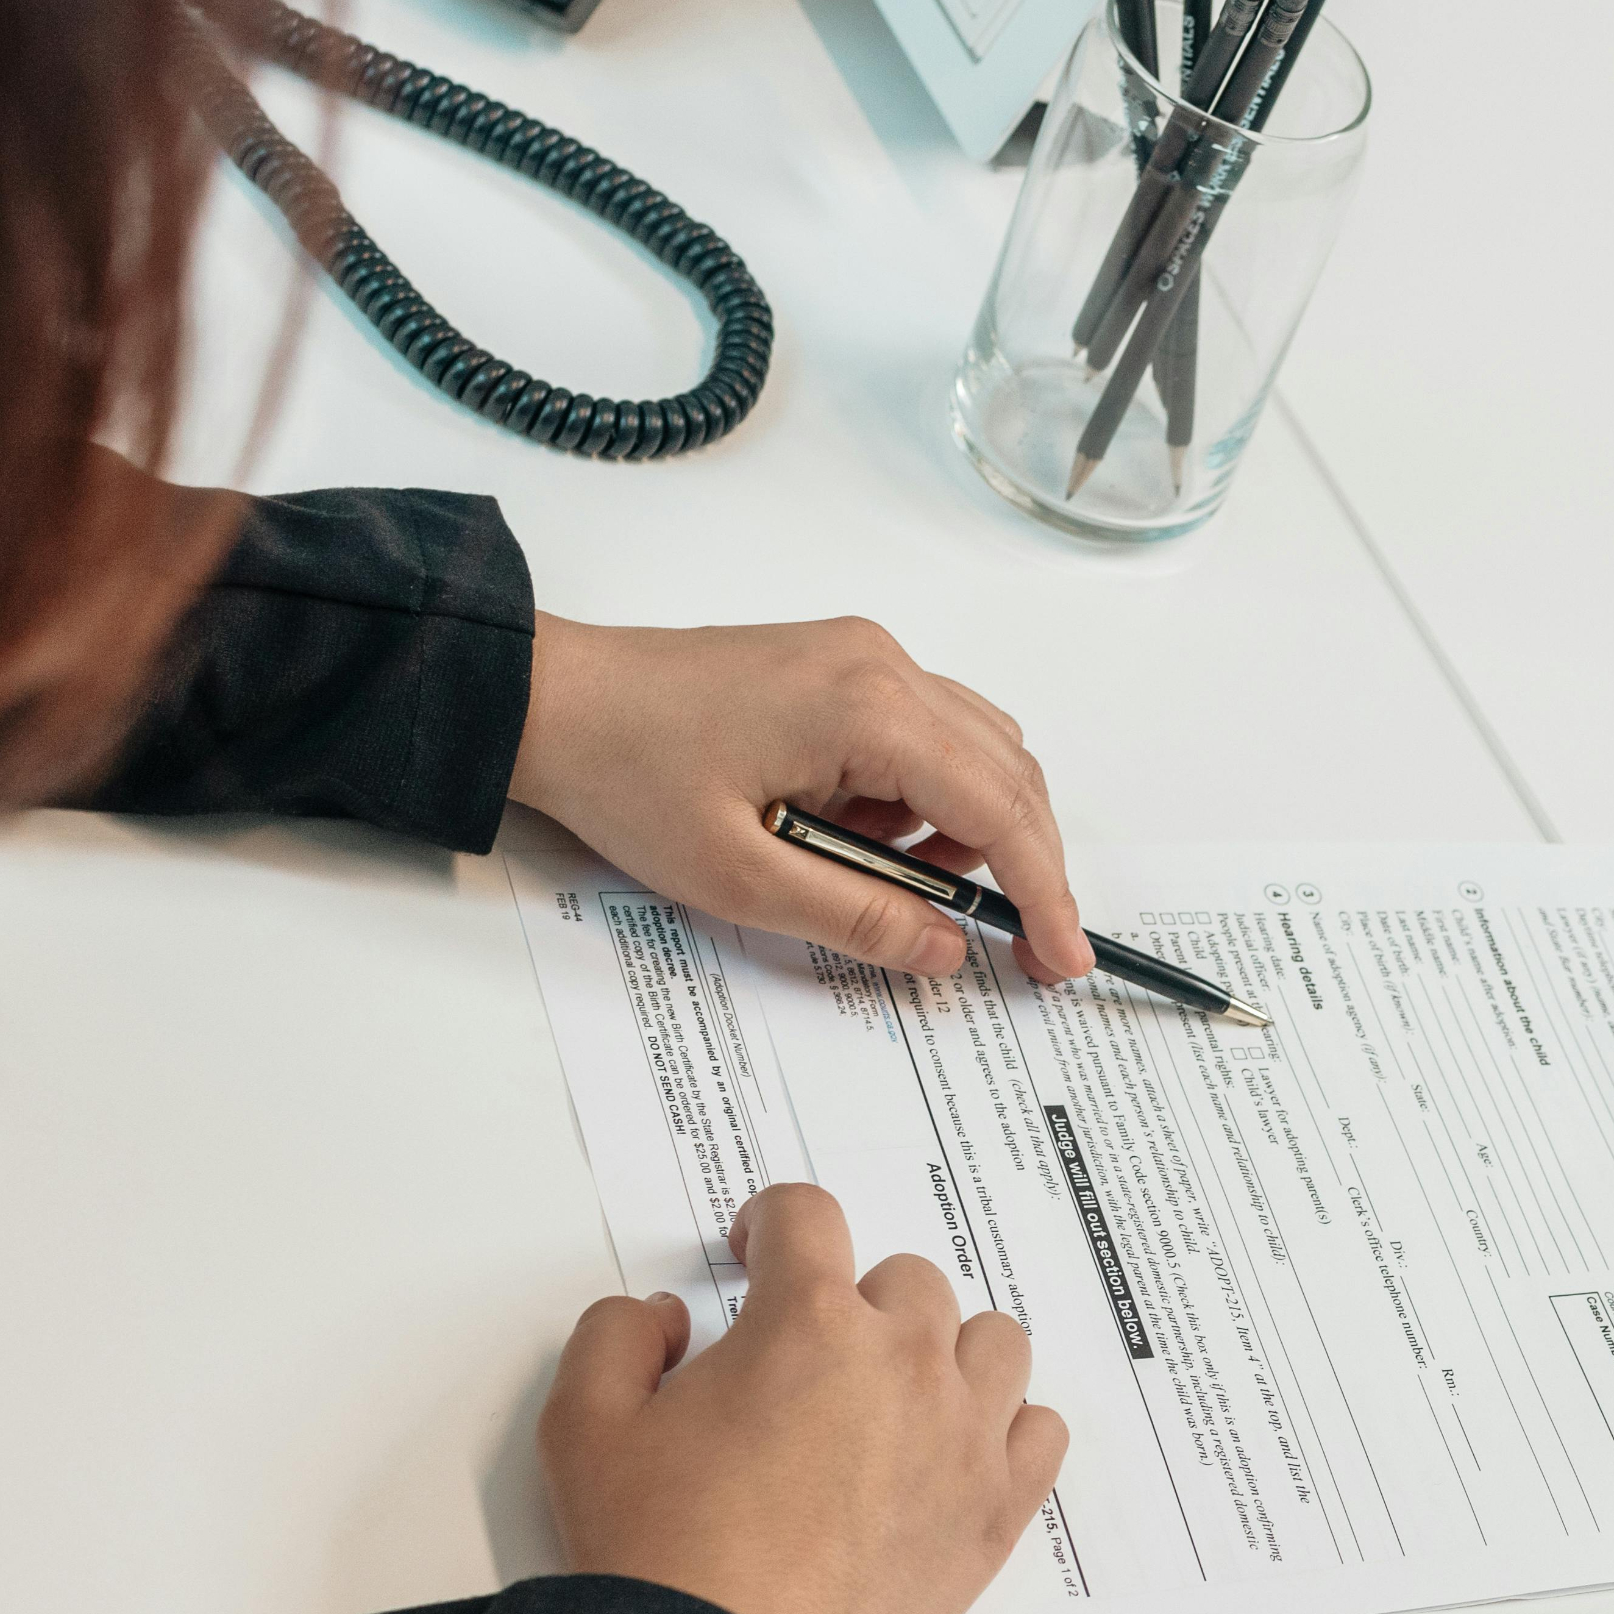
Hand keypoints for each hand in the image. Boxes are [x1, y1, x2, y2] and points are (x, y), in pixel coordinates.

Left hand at [511, 613, 1098, 983]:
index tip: (1064, 956)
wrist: (550, 700)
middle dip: (1022, 864)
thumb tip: (947, 949)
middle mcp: (883, 665)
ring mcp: (864, 657)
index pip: (1000, 806)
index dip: (1044, 890)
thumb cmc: (625, 773)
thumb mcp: (739, 876)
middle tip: (1018, 946)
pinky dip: (925, 797)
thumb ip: (857, 918)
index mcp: (867, 708)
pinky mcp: (841, 665)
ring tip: (889, 884)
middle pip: (1008, 771)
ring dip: (967, 829)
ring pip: (976, 750)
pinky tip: (862, 838)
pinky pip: (927, 734)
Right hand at [537, 1183, 1067, 1613]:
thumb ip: (617, 1335)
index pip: (809, 1217)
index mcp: (810, 1323)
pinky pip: (1039, 1430)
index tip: (755, 1255)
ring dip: (943, 1350)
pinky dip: (1004, 1427)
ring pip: (991, 1341)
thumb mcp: (584, 1424)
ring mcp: (964, 1436)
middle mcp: (905, 1363)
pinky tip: (953, 1451)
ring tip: (891, 1397)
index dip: (771, 1225)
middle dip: (852, 1302)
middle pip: (907, 1280)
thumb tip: (667, 1317)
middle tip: (808, 1359)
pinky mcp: (995, 1511)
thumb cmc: (659, 1556)